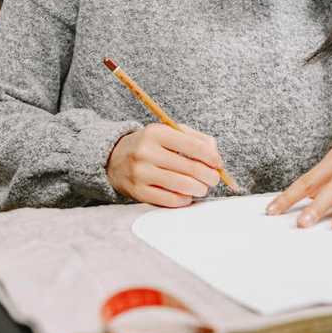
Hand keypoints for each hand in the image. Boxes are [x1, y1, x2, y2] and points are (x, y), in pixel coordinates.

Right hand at [106, 123, 223, 205]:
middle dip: (208, 175)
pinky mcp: (138, 191)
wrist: (113, 159)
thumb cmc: (149, 146)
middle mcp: (146, 151)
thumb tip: (214, 153)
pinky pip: (169, 200)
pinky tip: (186, 195)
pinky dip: (183, 199)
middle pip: (190, 167)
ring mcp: (141, 173)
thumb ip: (194, 138)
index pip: (193, 146)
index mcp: (156, 132)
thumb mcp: (168, 133)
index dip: (211, 157)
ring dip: (199, 189)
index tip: (218, 163)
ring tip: (202, 188)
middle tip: (213, 179)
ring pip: (182, 185)